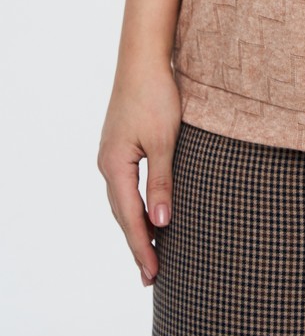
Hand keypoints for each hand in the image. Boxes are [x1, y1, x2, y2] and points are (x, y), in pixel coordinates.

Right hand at [97, 62, 180, 287]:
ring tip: (150, 254)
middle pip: (122, 214)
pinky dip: (136, 206)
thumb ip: (162, 183)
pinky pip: (126, 186)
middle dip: (137, 244)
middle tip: (152, 276)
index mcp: (115, 166)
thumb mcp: (165, 141)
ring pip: (123, 201)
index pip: (129, 218)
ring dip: (136, 227)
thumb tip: (161, 225)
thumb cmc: (156, 96)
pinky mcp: (120, 146)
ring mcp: (111, 155)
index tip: (153, 274)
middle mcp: (107, 164)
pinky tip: (146, 215)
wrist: (143, 59)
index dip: (142, 247)